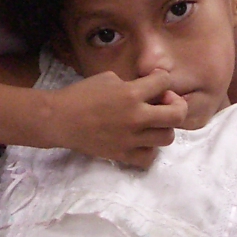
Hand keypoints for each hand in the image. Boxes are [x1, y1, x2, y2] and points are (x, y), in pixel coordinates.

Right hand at [51, 69, 187, 167]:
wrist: (60, 119)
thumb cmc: (81, 94)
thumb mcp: (108, 78)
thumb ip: (132, 83)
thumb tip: (150, 88)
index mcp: (131, 93)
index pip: (165, 81)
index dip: (163, 78)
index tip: (156, 81)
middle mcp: (135, 117)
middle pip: (177, 114)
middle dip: (176, 104)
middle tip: (164, 103)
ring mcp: (130, 139)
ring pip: (167, 137)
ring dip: (164, 127)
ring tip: (152, 123)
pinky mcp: (122, 154)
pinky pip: (149, 158)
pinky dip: (150, 149)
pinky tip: (142, 141)